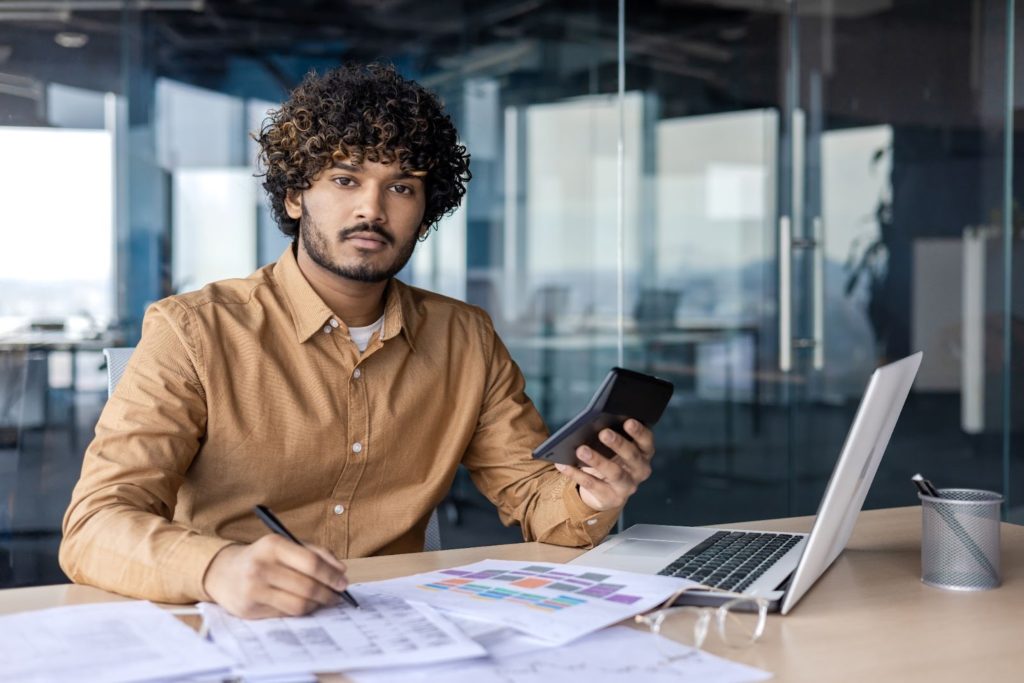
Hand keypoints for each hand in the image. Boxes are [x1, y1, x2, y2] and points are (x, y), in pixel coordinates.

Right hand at [203, 534, 348, 617]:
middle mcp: (260, 566)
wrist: (224, 572)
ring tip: (324, 600)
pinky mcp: (250, 609)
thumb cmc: (264, 557)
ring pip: (299, 604)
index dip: (331, 574)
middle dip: (328, 592)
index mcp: (272, 545)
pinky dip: (301, 611)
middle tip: (337, 594)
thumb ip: (316, 553)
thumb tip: (341, 570)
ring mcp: (253, 589)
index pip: (311, 562)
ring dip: (317, 604)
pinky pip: (286, 614)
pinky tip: (305, 604)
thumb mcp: (286, 545)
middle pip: (307, 586)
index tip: (343, 581)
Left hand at [554, 418, 654, 511]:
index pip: (646, 441)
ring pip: (614, 473)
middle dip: (618, 444)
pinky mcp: (611, 498)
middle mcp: (640, 470)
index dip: (639, 431)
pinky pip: (593, 485)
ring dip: (598, 460)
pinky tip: (564, 464)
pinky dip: (577, 474)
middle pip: (632, 456)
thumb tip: (591, 422)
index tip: (628, 421)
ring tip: (581, 450)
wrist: (607, 491)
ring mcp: (627, 486)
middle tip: (603, 433)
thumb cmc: (611, 458)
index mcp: (644, 452)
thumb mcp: (614, 447)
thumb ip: (611, 434)